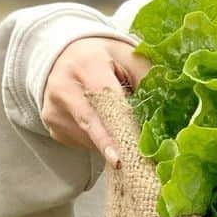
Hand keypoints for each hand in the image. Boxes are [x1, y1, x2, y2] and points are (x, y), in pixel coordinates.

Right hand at [41, 36, 151, 168]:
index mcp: (86, 64)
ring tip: (124, 129)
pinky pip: (79, 141)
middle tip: (132, 161)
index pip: (102, 98)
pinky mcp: (51, 123)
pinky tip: (105, 126)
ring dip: (108, 141)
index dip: (116, 124)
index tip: (125, 150)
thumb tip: (166, 106)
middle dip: (113, 144)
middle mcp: (63, 85)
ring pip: (86, 136)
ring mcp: (53, 107)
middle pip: (90, 123)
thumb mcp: (129, 56)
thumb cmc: (106, 57)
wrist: (68, 55)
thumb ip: (147, 76)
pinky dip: (96, 140)